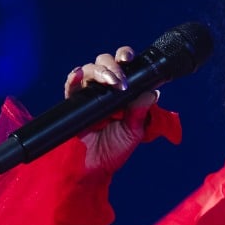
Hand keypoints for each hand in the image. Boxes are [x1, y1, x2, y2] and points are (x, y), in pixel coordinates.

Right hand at [63, 46, 159, 176]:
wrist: (93, 167)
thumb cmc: (114, 150)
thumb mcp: (133, 131)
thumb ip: (141, 112)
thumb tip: (153, 93)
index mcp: (122, 92)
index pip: (124, 66)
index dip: (125, 56)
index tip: (129, 59)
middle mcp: (104, 89)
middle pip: (105, 62)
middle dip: (113, 65)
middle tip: (119, 80)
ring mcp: (88, 93)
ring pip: (89, 69)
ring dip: (99, 71)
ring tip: (108, 82)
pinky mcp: (73, 101)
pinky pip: (71, 84)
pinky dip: (74, 78)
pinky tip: (78, 76)